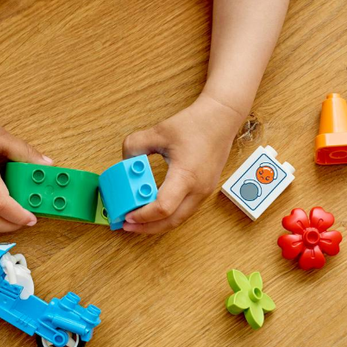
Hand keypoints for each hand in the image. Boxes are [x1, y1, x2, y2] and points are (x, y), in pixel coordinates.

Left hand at [121, 95, 242, 233]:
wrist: (222, 119)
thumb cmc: (195, 124)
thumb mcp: (159, 131)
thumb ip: (135, 146)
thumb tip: (125, 163)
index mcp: (186, 176)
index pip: (163, 207)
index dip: (143, 216)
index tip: (127, 215)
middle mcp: (198, 189)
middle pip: (171, 221)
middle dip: (147, 227)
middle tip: (127, 225)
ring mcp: (204, 192)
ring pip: (179, 218)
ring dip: (158, 223)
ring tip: (137, 220)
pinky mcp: (205, 190)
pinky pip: (185, 210)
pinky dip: (168, 215)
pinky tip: (154, 210)